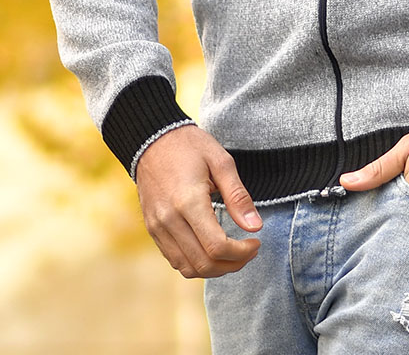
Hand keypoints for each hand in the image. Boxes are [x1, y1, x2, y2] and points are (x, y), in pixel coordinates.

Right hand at [135, 125, 261, 277]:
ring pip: (188, 268)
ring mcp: (157, 227)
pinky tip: (212, 249)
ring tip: (234, 254)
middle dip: (232, 264)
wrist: (152, 139)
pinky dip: (196, 263)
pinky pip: (175, 260)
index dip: (242, 252)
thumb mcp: (221, 161)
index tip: (256, 242)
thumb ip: (238, 196)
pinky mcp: (152, 230)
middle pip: (204, 264)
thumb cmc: (190, 146)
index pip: (217, 246)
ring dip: (215, 269)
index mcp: (188, 202)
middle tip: (250, 251)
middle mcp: (169, 220)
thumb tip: (255, 227)